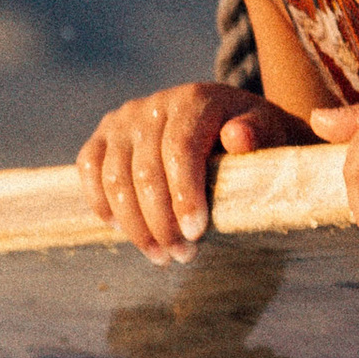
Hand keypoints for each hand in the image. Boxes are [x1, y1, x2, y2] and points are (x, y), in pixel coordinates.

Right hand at [77, 82, 302, 260]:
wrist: (226, 120)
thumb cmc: (252, 135)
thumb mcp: (270, 131)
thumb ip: (259, 133)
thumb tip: (238, 137)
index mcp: (195, 100)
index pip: (180, 150)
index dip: (185, 195)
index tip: (196, 235)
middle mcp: (153, 105)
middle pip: (145, 171)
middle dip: (161, 222)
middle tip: (182, 257)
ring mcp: (124, 119)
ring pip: (114, 177)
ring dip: (134, 225)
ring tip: (159, 255)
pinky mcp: (104, 135)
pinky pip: (88, 168)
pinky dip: (101, 202)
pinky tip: (120, 230)